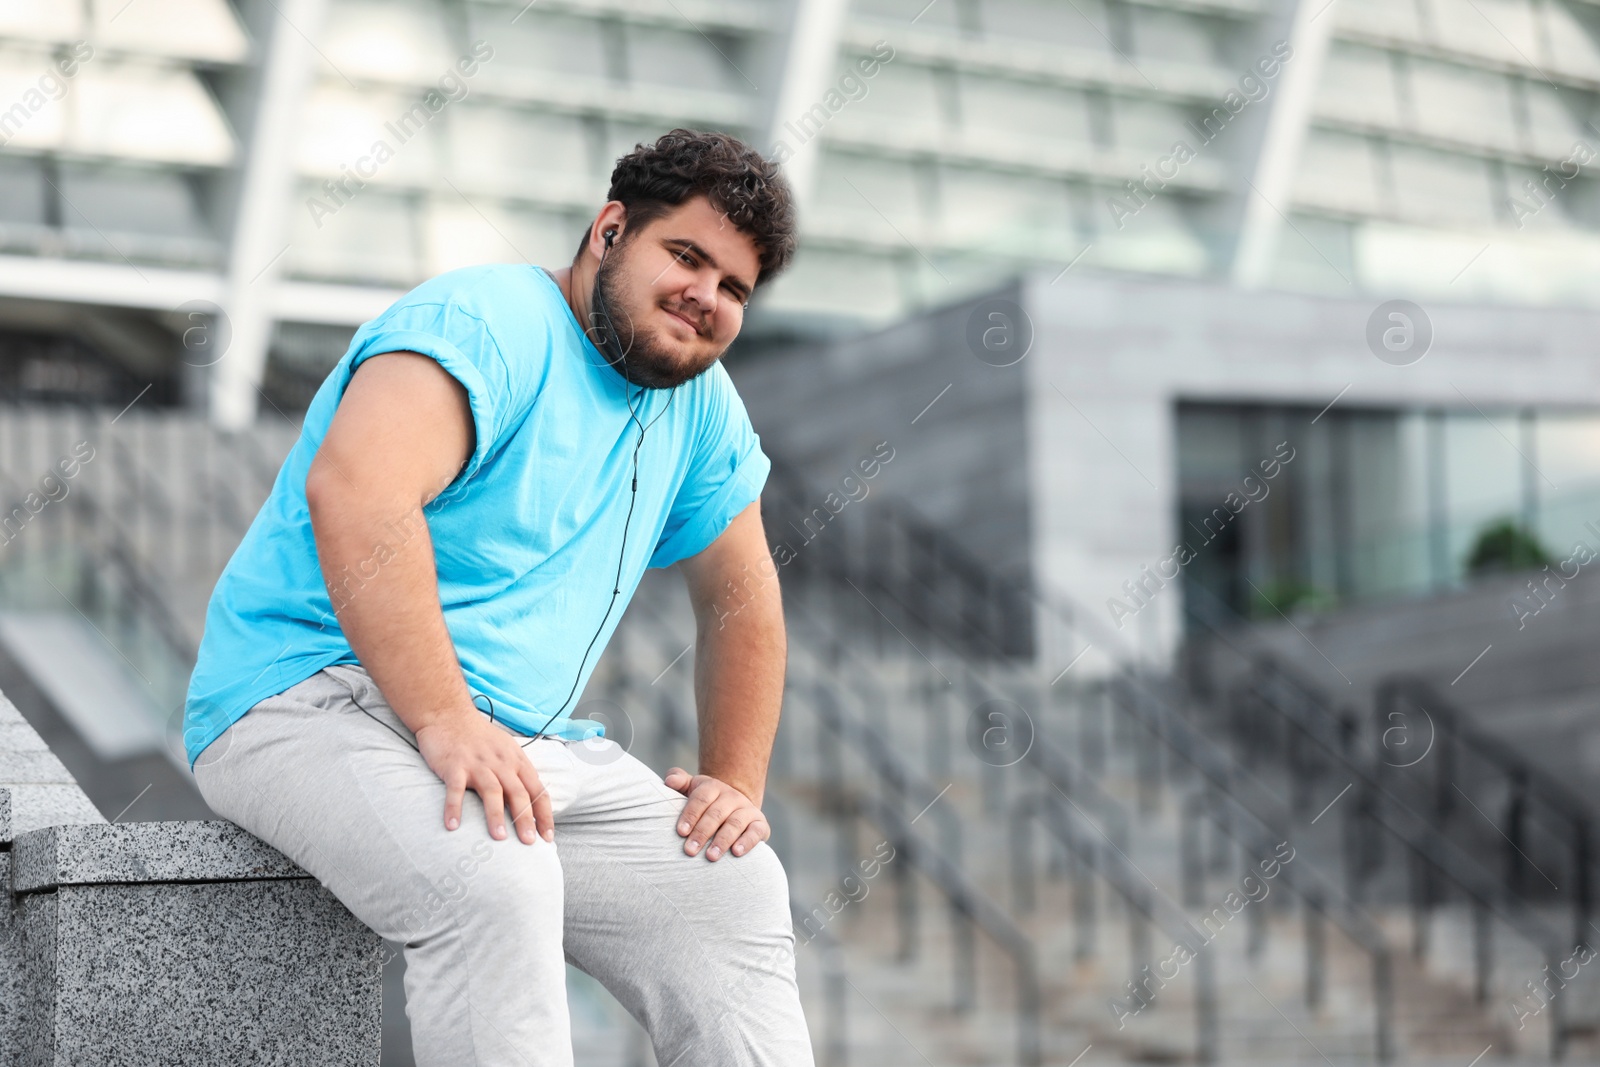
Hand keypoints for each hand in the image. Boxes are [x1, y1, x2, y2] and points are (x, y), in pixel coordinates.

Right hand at [416, 713, 553, 844]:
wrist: (448, 714)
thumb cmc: (478, 736)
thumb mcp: (506, 749)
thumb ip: (518, 772)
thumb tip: (532, 801)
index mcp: (516, 761)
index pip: (537, 790)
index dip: (544, 814)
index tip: (548, 837)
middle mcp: (500, 763)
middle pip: (518, 793)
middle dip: (525, 819)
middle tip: (529, 843)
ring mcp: (477, 764)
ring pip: (492, 791)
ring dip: (496, 816)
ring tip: (500, 838)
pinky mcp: (454, 766)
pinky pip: (455, 790)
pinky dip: (454, 808)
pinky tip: (452, 827)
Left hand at [664, 767, 768, 860]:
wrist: (734, 808)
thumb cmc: (706, 803)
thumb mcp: (692, 789)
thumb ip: (679, 781)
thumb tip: (669, 781)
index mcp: (713, 787)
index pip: (701, 799)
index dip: (690, 814)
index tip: (681, 832)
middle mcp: (732, 796)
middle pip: (716, 813)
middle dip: (702, 832)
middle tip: (690, 850)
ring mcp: (747, 810)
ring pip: (735, 823)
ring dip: (722, 840)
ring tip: (711, 856)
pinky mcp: (760, 824)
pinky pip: (756, 832)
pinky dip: (747, 841)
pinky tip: (736, 852)